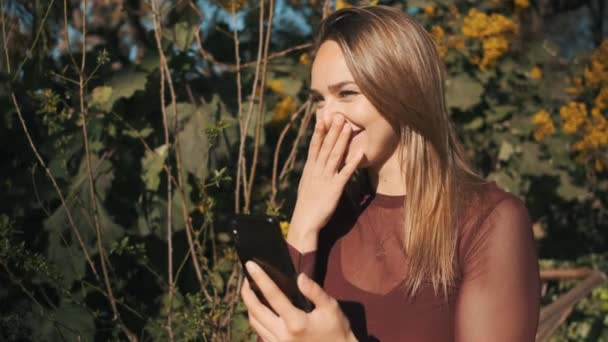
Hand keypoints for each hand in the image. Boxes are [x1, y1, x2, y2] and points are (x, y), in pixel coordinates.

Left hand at [241, 261, 356, 341]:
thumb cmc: (336, 329)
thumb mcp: (330, 307)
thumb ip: (314, 291)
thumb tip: (299, 277)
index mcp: (296, 323)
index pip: (273, 295)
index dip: (260, 278)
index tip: (250, 264)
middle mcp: (283, 335)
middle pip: (256, 310)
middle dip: (247, 292)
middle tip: (245, 278)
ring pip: (255, 323)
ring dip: (249, 306)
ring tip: (250, 291)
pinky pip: (260, 332)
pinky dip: (256, 318)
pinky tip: (258, 308)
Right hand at [288, 115, 363, 251]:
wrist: (304, 222)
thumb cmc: (306, 205)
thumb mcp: (307, 184)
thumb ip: (312, 172)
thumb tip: (315, 162)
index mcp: (310, 169)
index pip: (315, 145)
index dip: (319, 130)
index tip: (322, 116)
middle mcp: (317, 170)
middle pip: (325, 146)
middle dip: (332, 130)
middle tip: (338, 114)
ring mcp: (325, 178)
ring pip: (334, 155)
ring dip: (341, 140)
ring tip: (348, 126)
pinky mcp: (335, 188)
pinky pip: (345, 172)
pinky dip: (353, 162)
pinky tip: (360, 152)